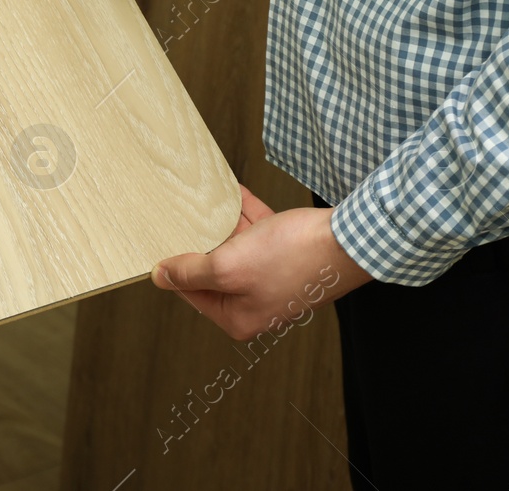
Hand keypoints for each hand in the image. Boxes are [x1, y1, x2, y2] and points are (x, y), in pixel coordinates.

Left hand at [151, 186, 371, 339]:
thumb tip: (160, 277)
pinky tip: (232, 192)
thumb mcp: (229, 266)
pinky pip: (257, 231)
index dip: (175, 266)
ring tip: (203, 200)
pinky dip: (245, 213)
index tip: (159, 243)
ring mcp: (272, 277)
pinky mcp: (287, 255)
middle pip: (213, 268)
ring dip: (222, 222)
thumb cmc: (293, 258)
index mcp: (239, 317)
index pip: (192, 292)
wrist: (349, 239)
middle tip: (179, 217)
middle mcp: (255, 302)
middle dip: (201, 240)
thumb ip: (191, 272)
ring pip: (235, 246)